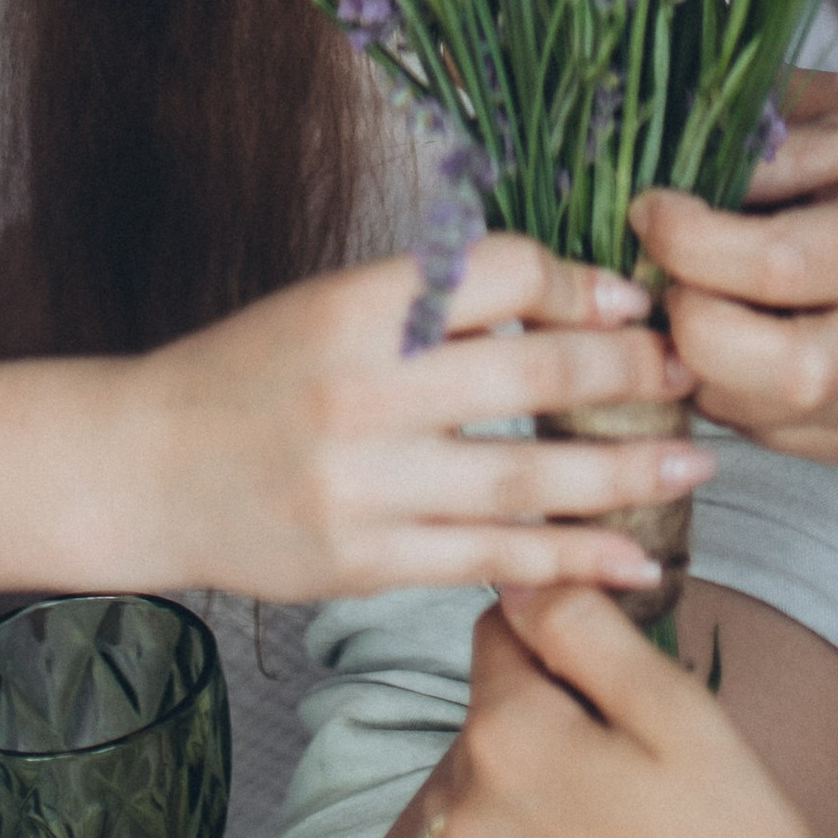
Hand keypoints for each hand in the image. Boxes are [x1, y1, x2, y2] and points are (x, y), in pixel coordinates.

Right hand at [112, 236, 710, 597]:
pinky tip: (630, 562)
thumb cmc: (251, 372)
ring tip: (693, 467)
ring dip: (621, 477)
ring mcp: (361, 486)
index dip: (574, 283)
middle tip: (691, 374)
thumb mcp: (331, 303)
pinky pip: (486, 563)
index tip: (629, 299)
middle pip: (527, 379)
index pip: (495, 274)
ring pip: (521, 483)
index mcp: (354, 307)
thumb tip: (567, 295)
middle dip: (626, 375)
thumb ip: (432, 300)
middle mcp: (360, 391)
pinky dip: (565, 562)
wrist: (144, 467)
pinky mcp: (362, 563)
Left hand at [399, 585, 837, 837]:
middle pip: (486, 720)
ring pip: (462, 801)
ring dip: (507, 795)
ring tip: (599, 826)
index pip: (500, 634)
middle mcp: (466, 812)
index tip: (605, 665)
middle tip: (625, 758)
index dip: (557, 636)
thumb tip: (519, 576)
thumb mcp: (679, 709)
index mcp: (512, 735)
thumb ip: (585, 628)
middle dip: (540, 718)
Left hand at [631, 116, 837, 463]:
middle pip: (748, 364)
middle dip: (679, 312)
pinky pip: (756, 431)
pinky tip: (744, 334)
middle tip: (671, 265)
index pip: (770, 265)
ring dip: (691, 354)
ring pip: (737, 410)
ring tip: (702, 295)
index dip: (684, 237)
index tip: (650, 205)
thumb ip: (768, 155)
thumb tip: (669, 175)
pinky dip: (726, 384)